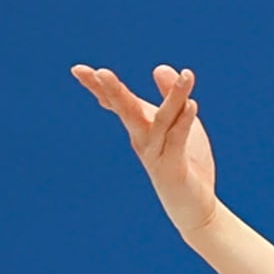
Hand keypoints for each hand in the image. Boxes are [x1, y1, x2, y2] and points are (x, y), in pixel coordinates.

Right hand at [72, 64, 218, 234]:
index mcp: (140, 127)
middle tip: (101, 73)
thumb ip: (171, 96)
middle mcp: (143, 140)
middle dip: (115, 93)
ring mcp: (156, 155)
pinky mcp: (174, 168)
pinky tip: (192, 104)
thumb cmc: (184, 161)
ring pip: (160, 122)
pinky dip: (185, 122)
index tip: (79, 70)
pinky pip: (179, 141)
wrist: (193, 206)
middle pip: (127, 112)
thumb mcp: (180, 123)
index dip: (98, 88)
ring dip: (172, 98)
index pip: (117, 103)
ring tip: (181, 75)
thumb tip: (160, 67)